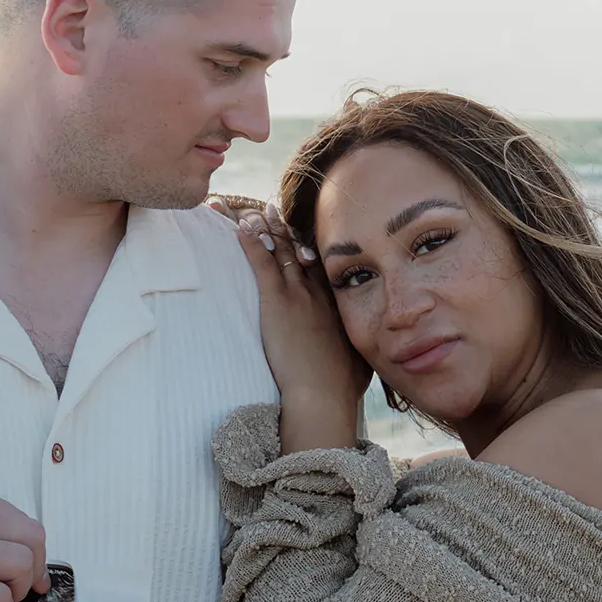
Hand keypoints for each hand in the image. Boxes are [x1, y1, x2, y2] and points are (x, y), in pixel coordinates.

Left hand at [210, 199, 370, 444]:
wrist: (324, 393)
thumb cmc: (341, 385)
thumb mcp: (358, 362)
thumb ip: (357, 351)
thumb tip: (362, 359)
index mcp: (337, 305)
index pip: (322, 268)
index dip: (311, 249)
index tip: (303, 236)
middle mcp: (320, 293)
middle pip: (301, 252)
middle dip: (285, 229)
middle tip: (273, 209)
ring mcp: (299, 294)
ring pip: (280, 251)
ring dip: (264, 227)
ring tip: (252, 210)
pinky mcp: (277, 301)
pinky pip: (262, 263)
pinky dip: (251, 241)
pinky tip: (239, 225)